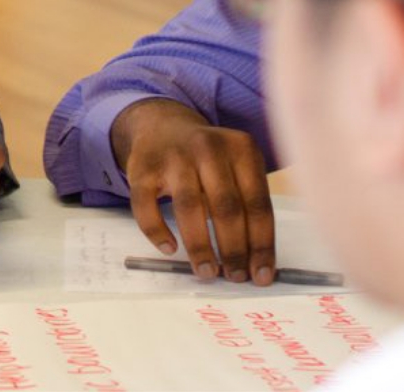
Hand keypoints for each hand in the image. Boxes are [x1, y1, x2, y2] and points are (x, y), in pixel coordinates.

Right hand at [110, 98, 275, 284]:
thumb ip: (248, 204)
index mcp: (242, 149)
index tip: (262, 275)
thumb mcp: (237, 167)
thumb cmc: (209, 160)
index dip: (261, 244)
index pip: (258, 204)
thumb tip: (257, 261)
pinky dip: (157, 231)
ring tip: (207, 271)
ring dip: (200, 247)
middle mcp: (209, 148)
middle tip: (235, 276)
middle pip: (227, 207)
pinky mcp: (142, 168)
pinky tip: (170, 249)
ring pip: (190, 208)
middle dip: (234, 249)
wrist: (162, 126)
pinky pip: (147, 206)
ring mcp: (173, 156)